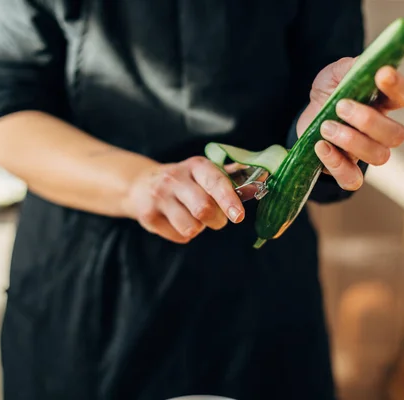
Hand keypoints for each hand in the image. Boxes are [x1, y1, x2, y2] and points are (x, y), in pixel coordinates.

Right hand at [126, 157, 244, 243]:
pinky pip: (179, 236)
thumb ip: (231, 177)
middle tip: (216, 218)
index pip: (215, 181)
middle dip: (217, 220)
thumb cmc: (184, 181)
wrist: (140, 185)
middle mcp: (175, 178)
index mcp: (195, 166)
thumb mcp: (203, 172)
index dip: (229, 199)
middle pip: (204, 209)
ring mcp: (159, 197)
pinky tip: (177, 221)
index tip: (238, 216)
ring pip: (191, 227)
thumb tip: (263, 177)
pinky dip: (184, 234)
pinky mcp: (148, 216)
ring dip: (199, 228)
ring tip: (192, 216)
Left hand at [296, 57, 403, 190]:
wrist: (306, 117)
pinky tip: (321, 147)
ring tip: (325, 126)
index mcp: (383, 103)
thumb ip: (348, 67)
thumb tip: (363, 64)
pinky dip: (338, 165)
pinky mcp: (345, 169)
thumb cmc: (327, 94)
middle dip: (368, 120)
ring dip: (351, 141)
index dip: (398, 87)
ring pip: (379, 157)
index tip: (381, 74)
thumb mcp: (333, 75)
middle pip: (396, 135)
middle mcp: (381, 130)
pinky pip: (352, 179)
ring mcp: (366, 153)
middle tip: (341, 106)